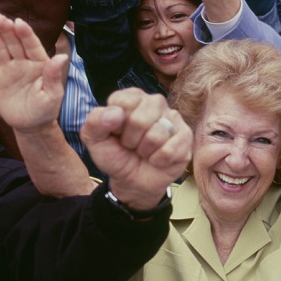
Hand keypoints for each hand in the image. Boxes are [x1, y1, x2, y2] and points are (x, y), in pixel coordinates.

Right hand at [0, 13, 69, 133]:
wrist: (29, 125)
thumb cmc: (45, 109)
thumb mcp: (52, 95)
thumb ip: (54, 76)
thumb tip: (62, 57)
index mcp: (39, 62)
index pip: (32, 45)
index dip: (25, 34)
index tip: (18, 22)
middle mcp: (23, 61)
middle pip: (13, 42)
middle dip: (5, 29)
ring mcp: (7, 67)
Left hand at [82, 88, 191, 210]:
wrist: (132, 182)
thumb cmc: (116, 156)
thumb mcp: (95, 140)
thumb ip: (95, 121)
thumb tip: (115, 112)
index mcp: (133, 98)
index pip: (123, 101)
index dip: (115, 123)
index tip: (115, 132)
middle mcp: (155, 103)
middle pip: (140, 119)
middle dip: (130, 140)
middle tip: (131, 145)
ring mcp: (173, 119)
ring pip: (156, 135)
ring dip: (145, 151)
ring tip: (144, 152)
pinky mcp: (186, 137)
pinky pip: (170, 150)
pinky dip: (158, 160)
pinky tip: (156, 158)